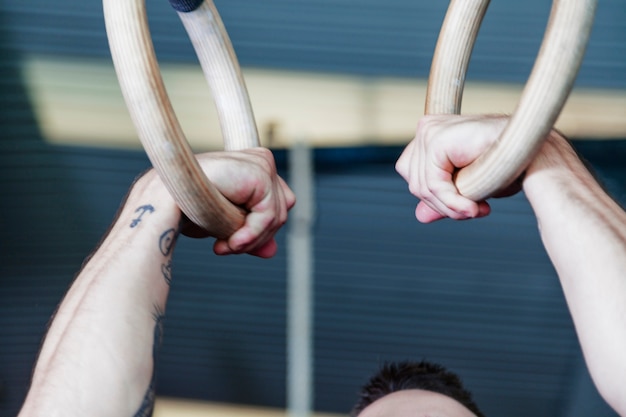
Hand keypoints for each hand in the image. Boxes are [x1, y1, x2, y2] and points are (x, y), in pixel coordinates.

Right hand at [181, 148, 294, 257]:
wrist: (161, 200)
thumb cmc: (185, 208)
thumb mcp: (226, 225)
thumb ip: (251, 235)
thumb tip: (272, 252)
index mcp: (255, 166)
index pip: (279, 205)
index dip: (260, 231)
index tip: (233, 245)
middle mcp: (261, 160)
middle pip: (280, 212)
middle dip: (256, 238)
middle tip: (227, 248)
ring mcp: (262, 163)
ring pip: (276, 216)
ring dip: (251, 240)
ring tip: (225, 246)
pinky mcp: (260, 171)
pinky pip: (268, 215)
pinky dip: (251, 235)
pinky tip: (230, 243)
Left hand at [395, 115, 512, 222]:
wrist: (535, 155)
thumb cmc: (506, 166)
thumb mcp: (467, 187)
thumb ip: (442, 198)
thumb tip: (420, 216)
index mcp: (430, 135)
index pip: (412, 176)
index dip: (436, 199)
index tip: (466, 210)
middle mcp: (427, 128)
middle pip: (415, 183)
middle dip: (443, 206)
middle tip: (473, 212)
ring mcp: (430, 131)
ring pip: (423, 187)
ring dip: (451, 207)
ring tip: (476, 211)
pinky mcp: (437, 140)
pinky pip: (434, 184)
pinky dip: (452, 202)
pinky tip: (473, 209)